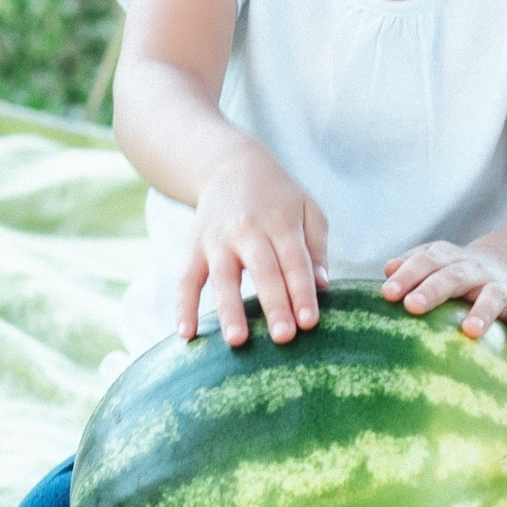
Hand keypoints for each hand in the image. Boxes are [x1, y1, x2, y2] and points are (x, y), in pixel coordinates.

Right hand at [178, 146, 327, 346]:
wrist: (230, 164)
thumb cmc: (278, 195)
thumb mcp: (308, 208)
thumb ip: (317, 246)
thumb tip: (323, 284)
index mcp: (280, 222)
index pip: (294, 262)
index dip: (302, 292)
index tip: (310, 322)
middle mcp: (247, 231)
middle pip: (263, 271)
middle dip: (274, 305)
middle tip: (283, 338)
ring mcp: (217, 240)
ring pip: (223, 278)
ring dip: (229, 310)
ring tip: (237, 341)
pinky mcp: (194, 248)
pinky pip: (186, 280)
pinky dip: (183, 306)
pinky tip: (186, 334)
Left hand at [381, 242, 506, 355]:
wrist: (503, 270)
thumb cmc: (455, 277)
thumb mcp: (436, 265)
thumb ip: (412, 265)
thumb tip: (388, 269)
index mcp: (450, 260)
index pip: (427, 261)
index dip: (408, 274)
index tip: (388, 293)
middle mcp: (476, 270)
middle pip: (454, 276)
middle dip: (433, 289)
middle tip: (413, 306)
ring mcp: (502, 288)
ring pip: (494, 296)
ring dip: (482, 311)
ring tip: (470, 330)